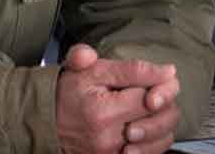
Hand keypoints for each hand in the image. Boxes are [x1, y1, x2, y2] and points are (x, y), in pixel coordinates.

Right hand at [56, 44, 180, 153]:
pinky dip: (156, 137)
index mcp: (102, 112)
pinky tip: (147, 123)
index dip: (162, 82)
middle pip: (160, 119)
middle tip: (157, 89)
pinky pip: (151, 152)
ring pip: (161, 138)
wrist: (47, 121)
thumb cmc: (69, 93)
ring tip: (152, 106)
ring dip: (164, 119)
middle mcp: (109, 139)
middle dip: (165, 100)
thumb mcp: (93, 70)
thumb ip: (130, 68)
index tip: (164, 75)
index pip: (150, 96)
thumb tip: (167, 71)